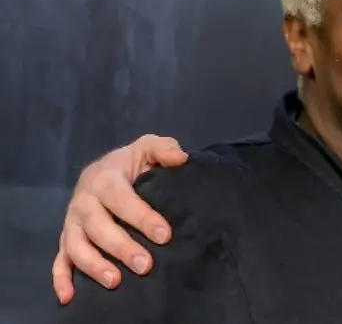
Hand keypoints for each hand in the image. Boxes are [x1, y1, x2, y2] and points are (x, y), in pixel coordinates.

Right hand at [52, 134, 188, 303]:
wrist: (105, 169)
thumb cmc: (130, 163)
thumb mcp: (147, 147)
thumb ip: (164, 148)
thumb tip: (180, 158)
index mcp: (104, 179)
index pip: (121, 200)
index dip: (141, 217)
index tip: (164, 235)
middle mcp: (83, 202)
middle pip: (97, 227)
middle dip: (121, 247)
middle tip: (145, 265)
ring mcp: (72, 222)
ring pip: (76, 246)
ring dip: (93, 265)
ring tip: (116, 282)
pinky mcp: (66, 238)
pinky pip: (59, 259)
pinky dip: (61, 278)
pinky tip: (68, 296)